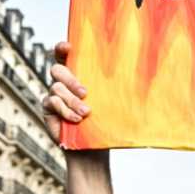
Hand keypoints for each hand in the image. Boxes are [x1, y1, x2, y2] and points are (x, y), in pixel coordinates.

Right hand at [43, 41, 114, 193]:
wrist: (94, 146)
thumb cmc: (106, 120)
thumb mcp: (114, 100)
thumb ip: (120, 84)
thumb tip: (146, 70)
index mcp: (79, 72)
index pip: (66, 54)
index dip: (62, 48)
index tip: (68, 46)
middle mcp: (64, 81)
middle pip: (58, 70)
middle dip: (71, 79)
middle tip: (86, 91)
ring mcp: (54, 94)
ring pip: (56, 88)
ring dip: (72, 100)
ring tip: (86, 112)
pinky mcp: (48, 109)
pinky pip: (51, 103)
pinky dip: (65, 111)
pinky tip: (76, 119)